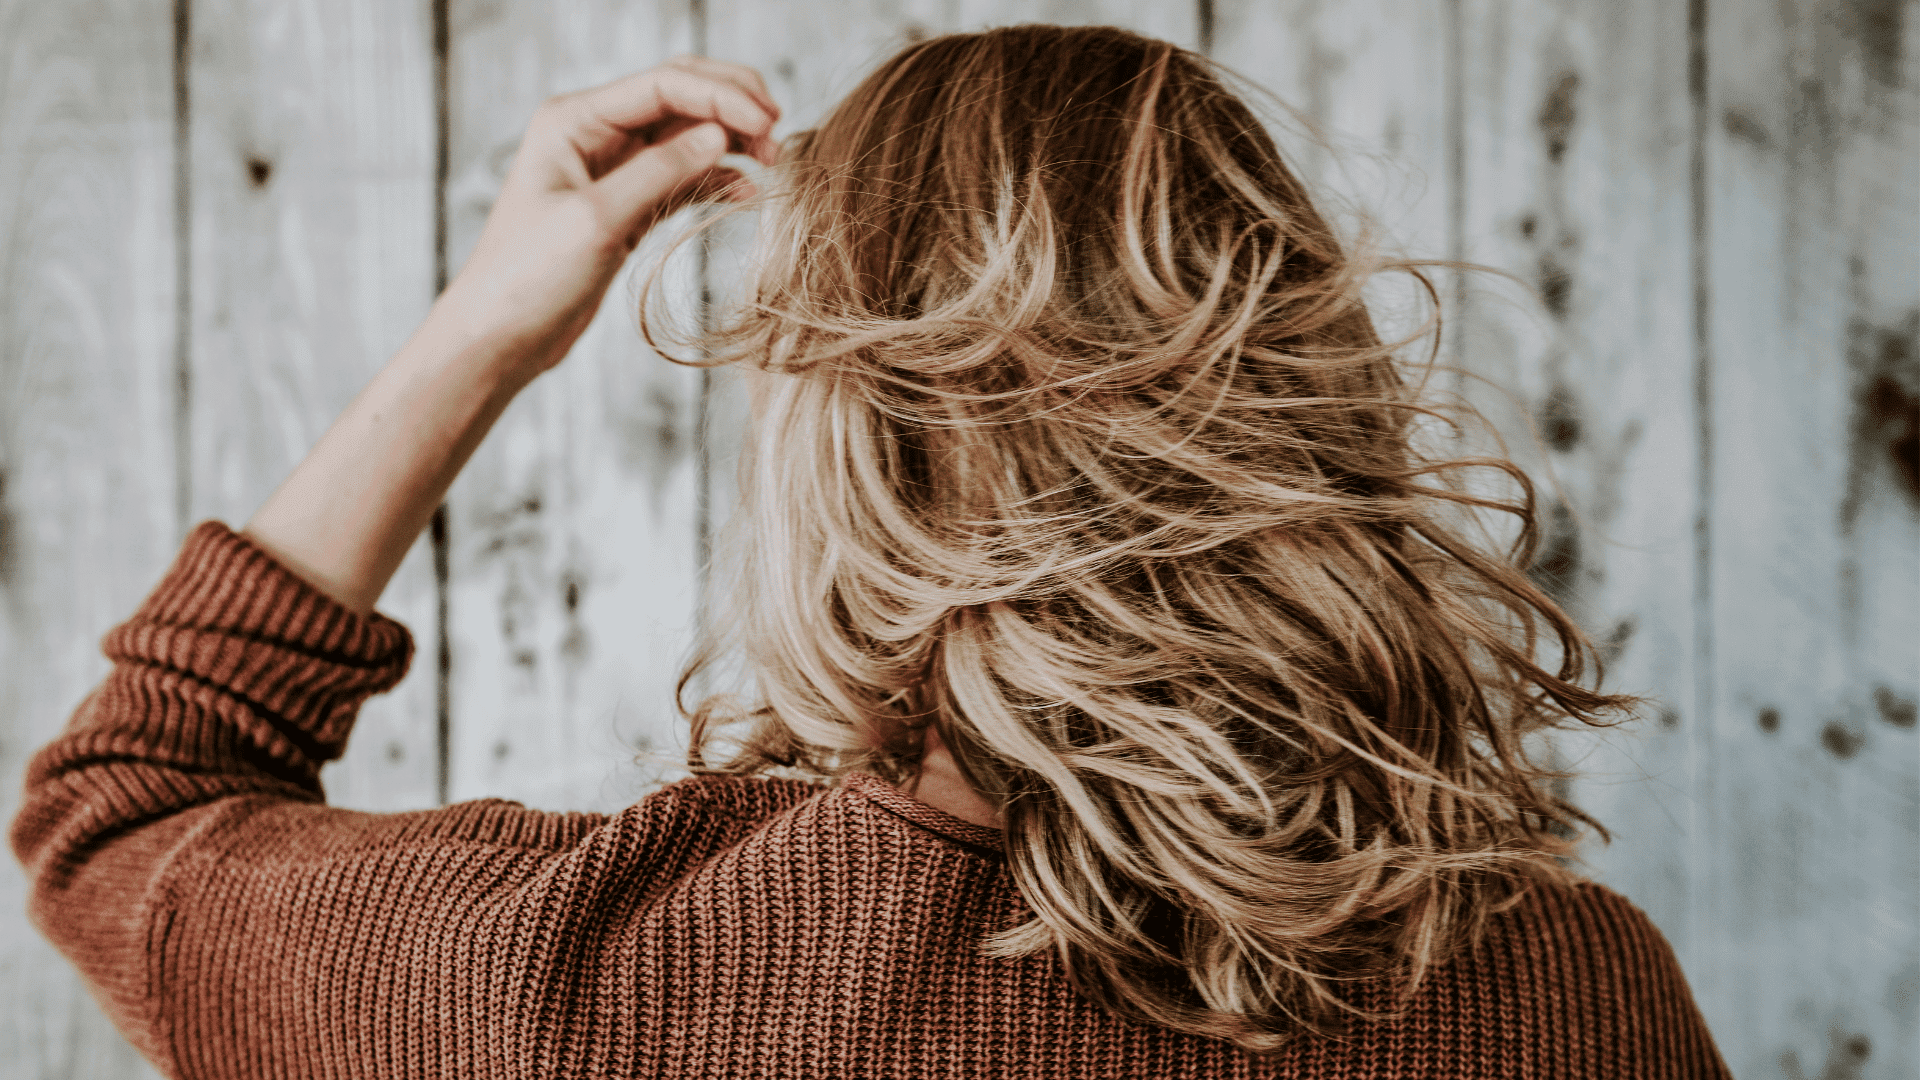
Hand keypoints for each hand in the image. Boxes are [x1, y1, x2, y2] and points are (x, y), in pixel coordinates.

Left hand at [430, 57, 779, 380]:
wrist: (500, 336)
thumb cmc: (529, 277)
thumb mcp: (597, 220)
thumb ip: (659, 172)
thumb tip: (720, 136)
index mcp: (575, 120)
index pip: (663, 85)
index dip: (721, 97)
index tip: (768, 124)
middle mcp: (594, 133)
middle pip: (679, 96)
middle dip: (732, 107)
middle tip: (779, 131)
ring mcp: (612, 168)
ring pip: (686, 136)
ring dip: (731, 143)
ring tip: (773, 164)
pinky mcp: (626, 205)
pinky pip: (682, 177)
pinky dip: (716, 180)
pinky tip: (746, 194)